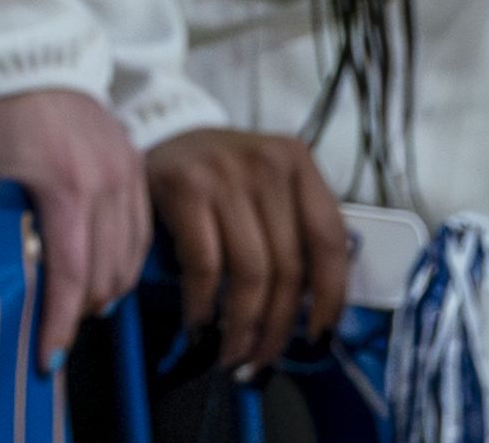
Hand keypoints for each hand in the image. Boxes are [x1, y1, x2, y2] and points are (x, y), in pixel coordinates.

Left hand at [0, 89, 149, 367]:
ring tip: (70, 305)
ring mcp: (127, 175)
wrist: (28, 54)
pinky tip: (96, 273)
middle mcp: (104, 183)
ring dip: (102, 292)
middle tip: (50, 328)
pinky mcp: (138, 170)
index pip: (70, 273)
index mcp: (61, 183)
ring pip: (129, 263)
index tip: (47, 356)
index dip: (58, 322)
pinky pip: (141, 237)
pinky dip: (122, 264)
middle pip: (103, 277)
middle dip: (77, 312)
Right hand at [145, 126, 345, 376]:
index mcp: (297, 161)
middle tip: (263, 358)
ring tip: (234, 353)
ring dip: (243, 325)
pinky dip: (203, 304)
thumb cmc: (221, 171)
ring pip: (249, 273)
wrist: (157, 131)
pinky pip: (205, 265)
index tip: (318, 336)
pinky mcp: (184, 187)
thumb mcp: (269, 184)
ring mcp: (223, 173)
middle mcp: (266, 163)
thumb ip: (295, 229)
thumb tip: (313, 314)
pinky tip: (200, 325)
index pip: (329, 239)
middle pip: (287, 266)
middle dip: (277, 326)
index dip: (330, 296)